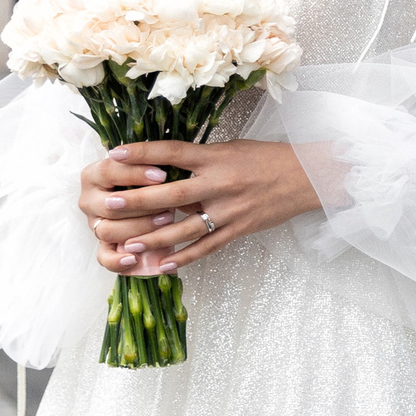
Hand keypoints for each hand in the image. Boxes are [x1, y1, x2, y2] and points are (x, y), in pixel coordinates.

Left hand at [78, 139, 319, 277]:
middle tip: (107, 206)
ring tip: (128, 244)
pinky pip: (208, 247)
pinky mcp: (240, 229)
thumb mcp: (231, 149)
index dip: (141, 153)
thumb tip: (162, 166)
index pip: (172, 152)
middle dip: (136, 202)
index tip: (114, 154)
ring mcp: (229, 210)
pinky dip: (186, 258)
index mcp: (216, 157)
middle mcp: (220, 183)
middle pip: (170, 195)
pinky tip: (165, 265)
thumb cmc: (266, 158)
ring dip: (154, 238)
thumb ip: (199, 159)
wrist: (308, 176)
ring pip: (185, 228)